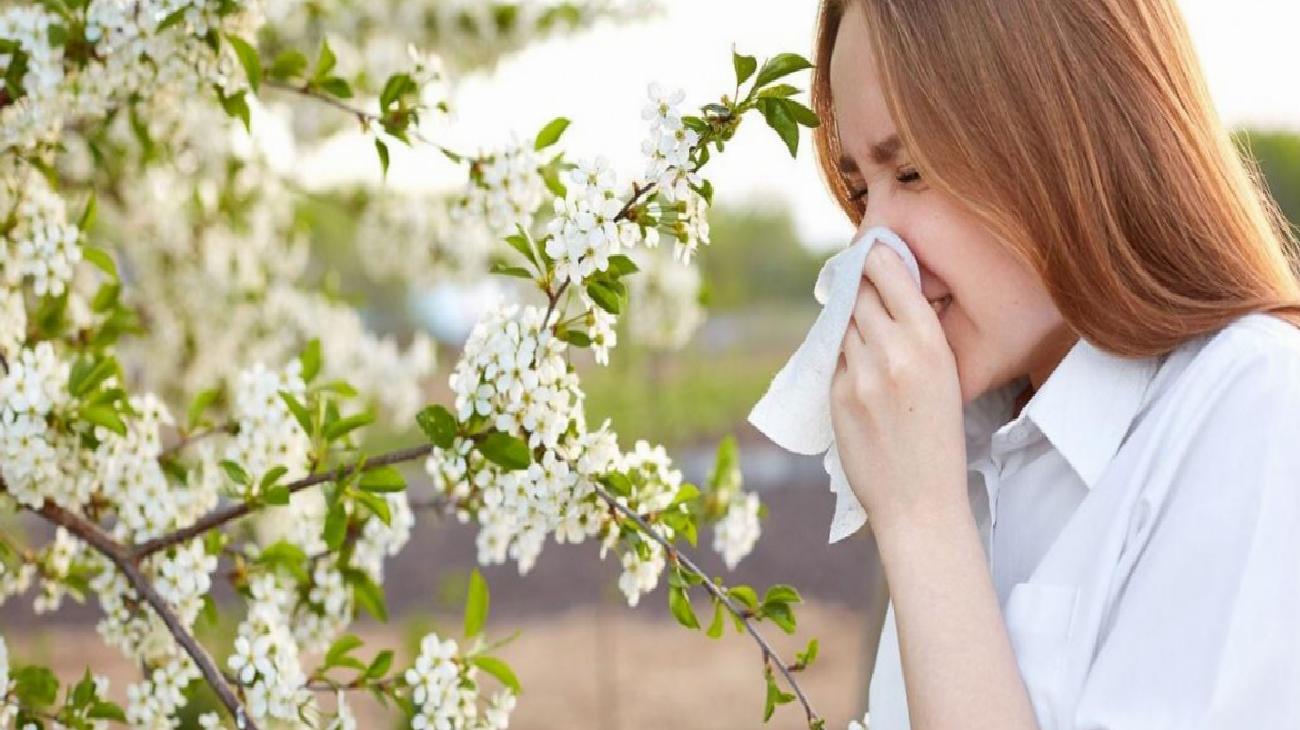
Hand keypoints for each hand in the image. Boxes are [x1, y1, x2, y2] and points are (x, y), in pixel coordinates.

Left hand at [829, 244, 967, 534]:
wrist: (919, 500)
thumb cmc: (937, 438)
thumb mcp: (944, 374)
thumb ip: (916, 334)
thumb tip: (888, 292)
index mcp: (929, 341)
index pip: (889, 273)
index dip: (873, 258)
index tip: (868, 251)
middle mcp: (892, 350)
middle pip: (858, 292)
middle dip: (857, 286)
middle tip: (858, 282)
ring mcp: (860, 372)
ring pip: (842, 324)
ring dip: (847, 321)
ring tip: (863, 333)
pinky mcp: (836, 393)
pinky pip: (832, 357)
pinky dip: (840, 355)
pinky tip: (857, 370)